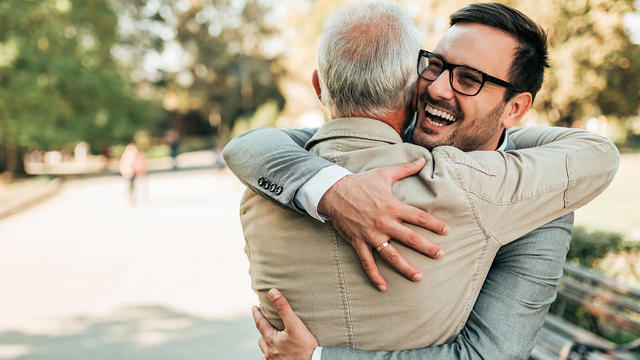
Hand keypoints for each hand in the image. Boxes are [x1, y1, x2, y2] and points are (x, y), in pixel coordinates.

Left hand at [252, 289, 318, 359]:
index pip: (259, 322)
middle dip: (262, 328)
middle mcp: (268, 351)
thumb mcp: (295, 325)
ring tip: (272, 337)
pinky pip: (270, 359)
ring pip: (265, 349)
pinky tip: (277, 352)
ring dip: (266, 342)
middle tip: (265, 321)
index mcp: (270, 339)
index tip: (254, 307)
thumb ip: (283, 308)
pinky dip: (271, 353)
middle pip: (261, 337)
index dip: (256, 314)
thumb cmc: (305, 347)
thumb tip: (272, 292)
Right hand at [317, 158, 447, 290]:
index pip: (418, 217)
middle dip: (427, 248)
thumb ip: (405, 169)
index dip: (434, 224)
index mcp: (392, 206)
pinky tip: (383, 287)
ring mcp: (371, 234)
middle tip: (440, 255)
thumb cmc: (361, 182)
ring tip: (419, 277)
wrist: (334, 192)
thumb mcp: (384, 173)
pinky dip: (375, 275)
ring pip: (391, 255)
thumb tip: (422, 159)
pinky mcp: (359, 242)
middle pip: (410, 238)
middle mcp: (384, 222)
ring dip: (405, 267)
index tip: (446, 231)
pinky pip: (367, 262)